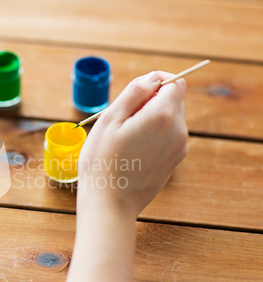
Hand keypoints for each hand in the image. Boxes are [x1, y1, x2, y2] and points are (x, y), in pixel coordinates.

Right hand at [78, 71, 187, 218]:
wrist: (110, 204)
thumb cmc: (102, 161)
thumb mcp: (110, 119)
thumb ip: (134, 92)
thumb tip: (152, 77)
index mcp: (162, 115)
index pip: (175, 83)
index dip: (157, 80)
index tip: (136, 91)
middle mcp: (178, 131)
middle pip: (173, 101)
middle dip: (151, 101)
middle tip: (123, 118)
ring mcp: (179, 149)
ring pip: (170, 120)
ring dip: (151, 119)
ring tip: (125, 137)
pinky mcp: (174, 163)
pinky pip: (167, 138)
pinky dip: (153, 136)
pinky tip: (132, 151)